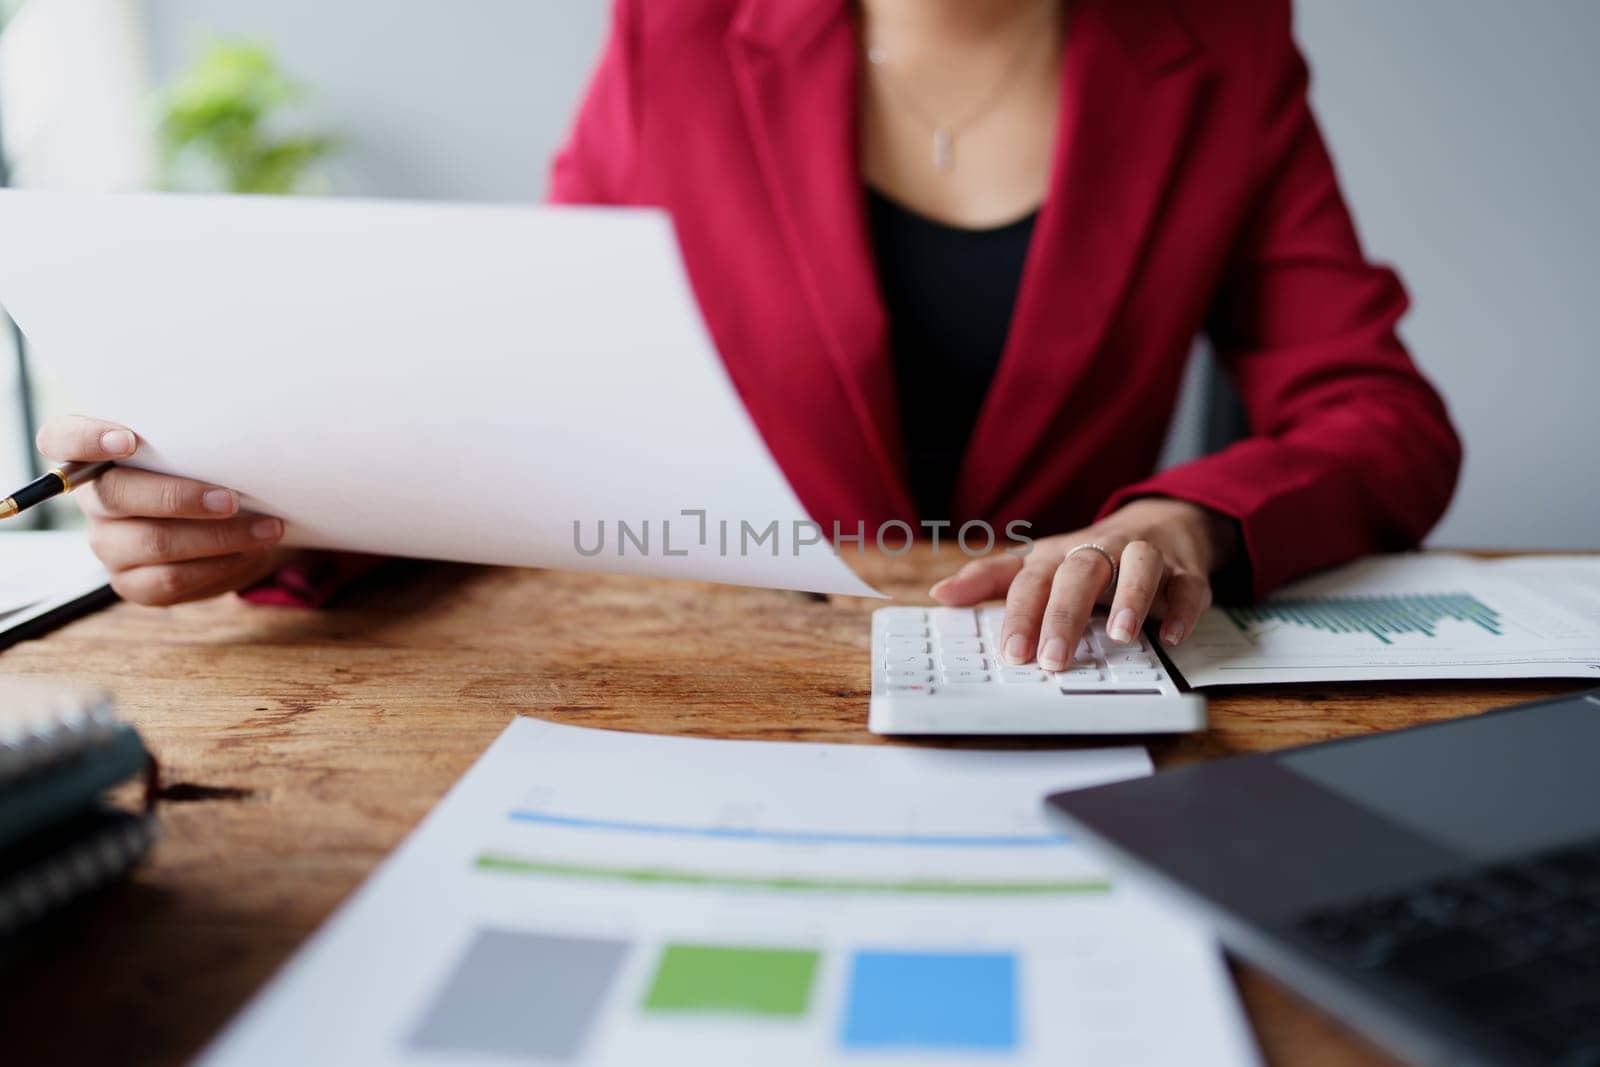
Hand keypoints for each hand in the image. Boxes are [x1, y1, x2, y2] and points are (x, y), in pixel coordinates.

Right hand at [36, 416, 285, 605]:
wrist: (231, 517)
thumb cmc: (210, 468)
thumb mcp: (198, 445)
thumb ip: (192, 435)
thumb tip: (232, 428)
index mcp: (94, 455)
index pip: (59, 439)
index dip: (86, 439)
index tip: (128, 440)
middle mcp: (92, 502)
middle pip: (116, 496)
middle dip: (180, 497)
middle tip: (231, 498)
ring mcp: (108, 545)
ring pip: (153, 542)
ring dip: (217, 536)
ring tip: (267, 528)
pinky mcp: (132, 583)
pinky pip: (172, 580)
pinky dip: (219, 565)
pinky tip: (251, 552)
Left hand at [929, 498, 1238, 669]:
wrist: (1160, 522)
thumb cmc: (1088, 555)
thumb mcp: (1037, 564)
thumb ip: (990, 580)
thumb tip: (941, 594)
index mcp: (1059, 557)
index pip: (1033, 582)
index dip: (1020, 616)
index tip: (1012, 653)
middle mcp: (1100, 552)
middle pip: (1079, 572)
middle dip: (1065, 614)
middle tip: (1053, 659)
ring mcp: (1145, 558)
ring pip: (1140, 565)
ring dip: (1130, 597)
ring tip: (1118, 636)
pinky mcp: (1185, 571)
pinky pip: (1189, 587)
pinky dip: (1182, 609)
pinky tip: (1171, 636)